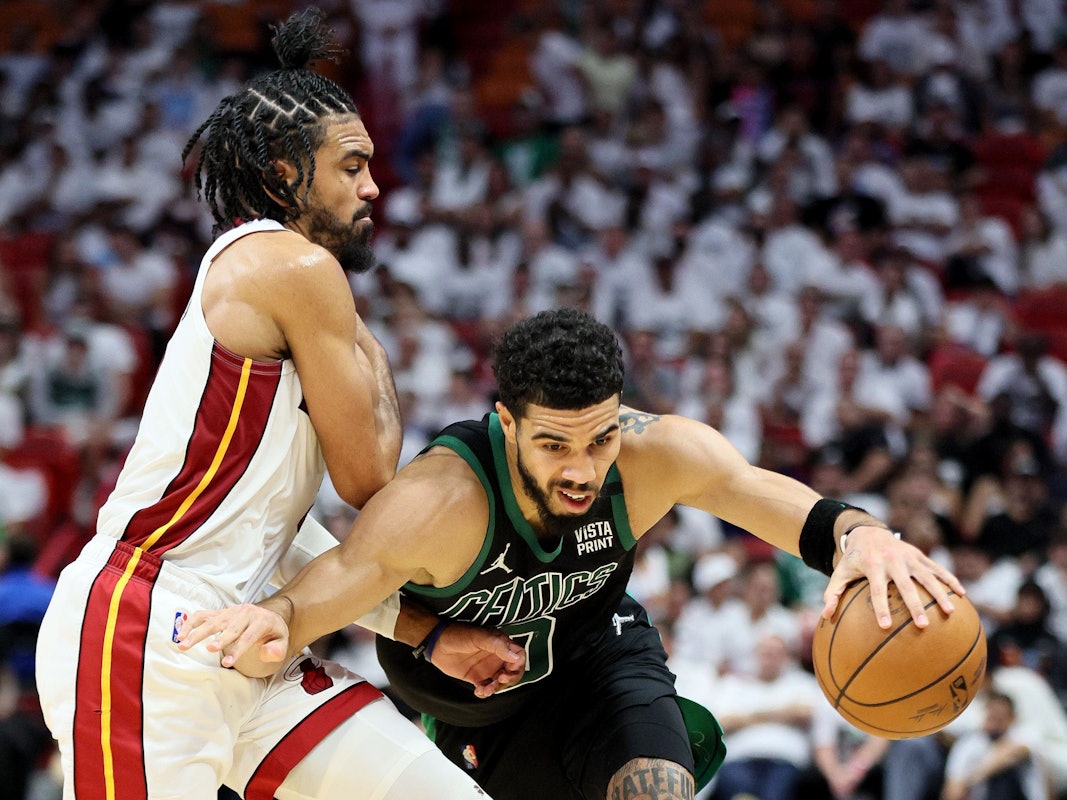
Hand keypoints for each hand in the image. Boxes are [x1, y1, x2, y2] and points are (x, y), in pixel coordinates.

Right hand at [176, 602, 290, 676]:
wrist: (269, 615)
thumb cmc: (274, 632)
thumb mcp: (283, 641)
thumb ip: (277, 650)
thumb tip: (266, 653)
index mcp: (262, 620)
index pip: (249, 636)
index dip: (238, 650)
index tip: (228, 663)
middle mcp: (246, 612)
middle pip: (230, 626)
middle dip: (220, 639)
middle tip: (210, 649)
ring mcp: (231, 611)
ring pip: (213, 621)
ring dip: (198, 633)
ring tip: (184, 645)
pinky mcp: (220, 612)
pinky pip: (203, 615)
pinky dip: (190, 623)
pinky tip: (181, 635)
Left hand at [429, 623, 525, 698]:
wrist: (437, 644)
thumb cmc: (458, 634)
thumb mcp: (478, 637)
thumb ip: (497, 646)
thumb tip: (515, 657)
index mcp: (500, 644)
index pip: (518, 656)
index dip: (518, 665)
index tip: (509, 670)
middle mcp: (496, 656)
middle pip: (513, 671)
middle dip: (510, 679)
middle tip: (500, 680)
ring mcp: (487, 667)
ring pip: (501, 682)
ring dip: (497, 688)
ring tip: (486, 689)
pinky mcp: (477, 677)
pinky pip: (487, 688)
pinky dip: (486, 692)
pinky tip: (479, 691)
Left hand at [821, 526, 964, 628]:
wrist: (868, 532)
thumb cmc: (854, 560)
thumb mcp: (840, 573)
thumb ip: (833, 593)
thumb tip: (826, 616)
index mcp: (872, 567)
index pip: (876, 591)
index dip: (881, 608)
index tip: (885, 626)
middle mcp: (892, 561)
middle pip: (905, 586)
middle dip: (914, 605)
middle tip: (923, 625)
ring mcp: (908, 557)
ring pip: (926, 577)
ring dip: (939, 594)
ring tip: (950, 613)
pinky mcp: (919, 556)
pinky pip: (937, 568)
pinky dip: (950, 580)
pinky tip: (963, 595)